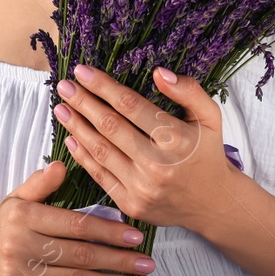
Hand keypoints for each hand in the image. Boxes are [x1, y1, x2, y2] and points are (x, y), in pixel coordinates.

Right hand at [0, 160, 155, 275]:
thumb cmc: (3, 227)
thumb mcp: (16, 199)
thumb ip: (40, 184)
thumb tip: (62, 164)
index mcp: (23, 217)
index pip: (75, 225)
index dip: (108, 231)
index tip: (137, 236)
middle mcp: (19, 246)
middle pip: (79, 255)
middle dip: (118, 261)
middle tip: (148, 264)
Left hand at [55, 64, 237, 234]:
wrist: (213, 203)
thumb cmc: (208, 154)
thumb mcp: (210, 117)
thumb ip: (189, 92)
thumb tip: (158, 73)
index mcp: (176, 139)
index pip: (130, 106)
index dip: (103, 87)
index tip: (82, 71)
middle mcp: (157, 165)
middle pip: (110, 126)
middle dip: (83, 103)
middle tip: (64, 86)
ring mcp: (142, 187)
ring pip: (100, 151)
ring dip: (77, 127)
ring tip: (61, 108)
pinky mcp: (131, 204)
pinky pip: (100, 176)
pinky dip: (82, 156)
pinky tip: (71, 137)